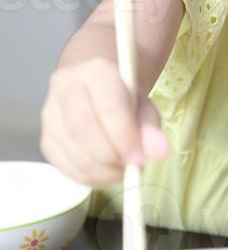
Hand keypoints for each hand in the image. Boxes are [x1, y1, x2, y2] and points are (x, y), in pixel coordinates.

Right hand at [40, 58, 169, 187]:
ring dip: (101, 171)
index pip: (107, 106)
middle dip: (109, 156)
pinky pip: (63, 165)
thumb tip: (159, 152)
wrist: (97, 87)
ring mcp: (50, 113)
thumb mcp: (144, 106)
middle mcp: (65, 87)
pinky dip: (88, 177)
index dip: (124, 136)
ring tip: (123, 170)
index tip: (140, 158)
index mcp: (96, 71)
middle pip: (81, 128)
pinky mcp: (46, 138)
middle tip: (131, 167)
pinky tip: (106, 173)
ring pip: (71, 150)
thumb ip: (151, 127)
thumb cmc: (123, 96)